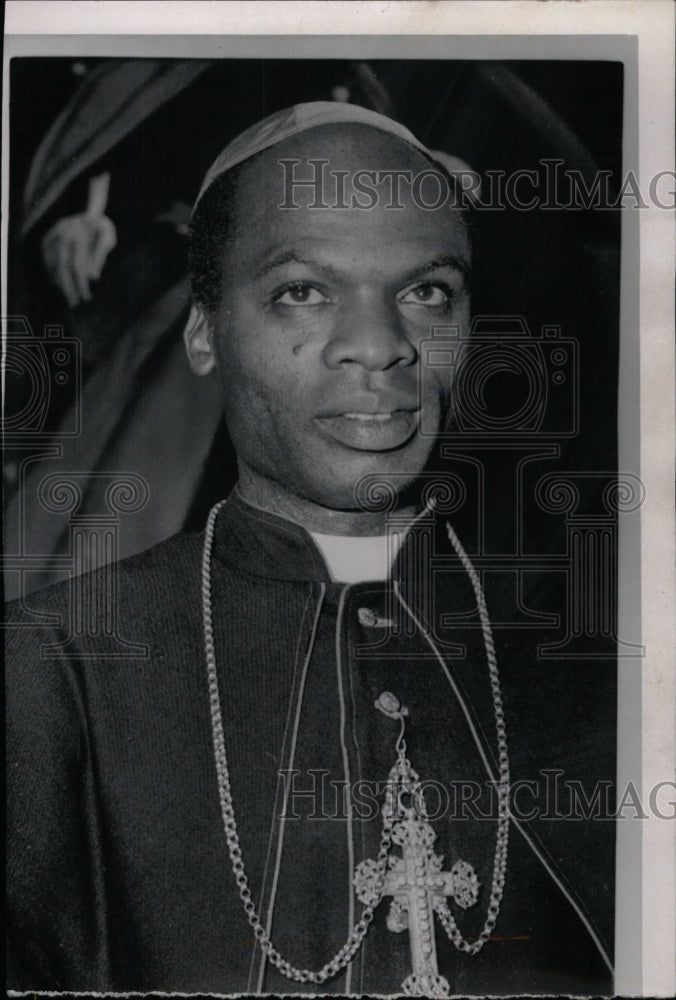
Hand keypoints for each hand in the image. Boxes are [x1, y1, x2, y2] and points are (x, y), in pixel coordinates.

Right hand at [41, 173, 116, 307]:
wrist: (88, 213)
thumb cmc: (102, 229)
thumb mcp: (108, 238)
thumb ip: (100, 256)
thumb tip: (93, 277)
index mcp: (78, 232)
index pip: (77, 265)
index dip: (81, 284)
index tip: (86, 298)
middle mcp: (61, 233)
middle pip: (62, 267)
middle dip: (68, 288)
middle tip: (74, 304)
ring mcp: (52, 236)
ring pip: (52, 265)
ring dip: (59, 283)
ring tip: (68, 296)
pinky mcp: (46, 240)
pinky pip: (46, 261)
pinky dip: (52, 274)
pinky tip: (59, 285)